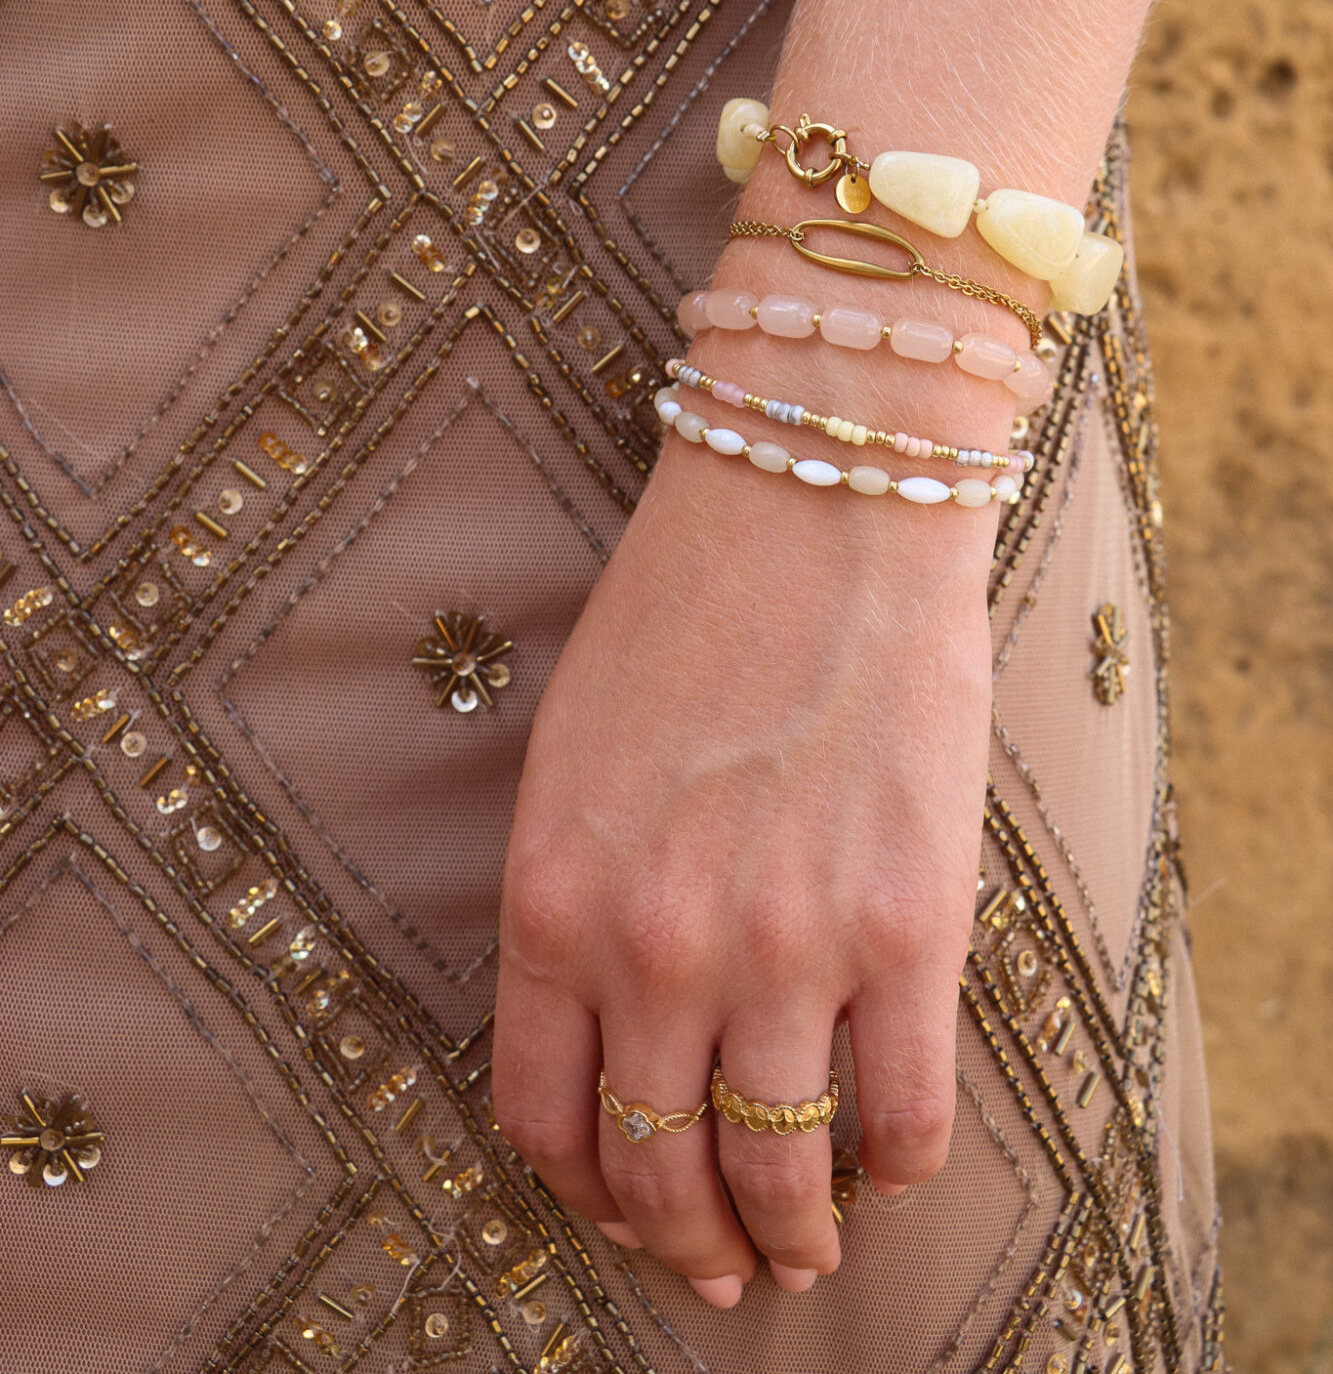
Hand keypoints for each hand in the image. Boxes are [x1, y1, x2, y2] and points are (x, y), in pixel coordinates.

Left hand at [492, 320, 1016, 1304]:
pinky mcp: (909, 925)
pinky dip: (898, 1168)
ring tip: (808, 1247)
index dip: (585, 1191)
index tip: (621, 1208)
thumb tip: (610, 1030)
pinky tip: (892, 1163)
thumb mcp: (572, 756)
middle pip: (657, 1167)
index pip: (543, 1116)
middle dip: (685, 1242)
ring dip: (793, 1236)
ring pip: (778, 1172)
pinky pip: (907, 1115)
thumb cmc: (687, 608)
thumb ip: (578, 899)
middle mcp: (657, 945)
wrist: (816, 498)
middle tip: (719, 1267)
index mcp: (556, 898)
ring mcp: (786, 945)